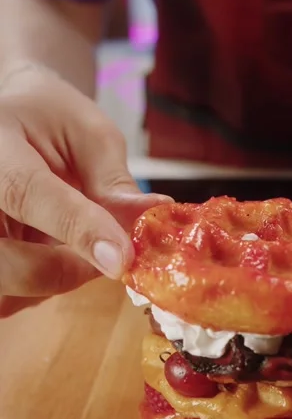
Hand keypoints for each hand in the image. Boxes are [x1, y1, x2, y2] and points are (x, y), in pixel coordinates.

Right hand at [0, 62, 170, 316]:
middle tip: (106, 260)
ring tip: (75, 248)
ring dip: (49, 283)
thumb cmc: (44, 120)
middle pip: (3, 262)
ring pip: (5, 290)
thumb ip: (113, 183)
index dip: (77, 229)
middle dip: (59, 272)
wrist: (6, 123)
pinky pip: (8, 298)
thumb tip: (149, 224)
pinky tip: (51, 256)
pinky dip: (37, 289)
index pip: (27, 192)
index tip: (121, 259)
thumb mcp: (87, 134)